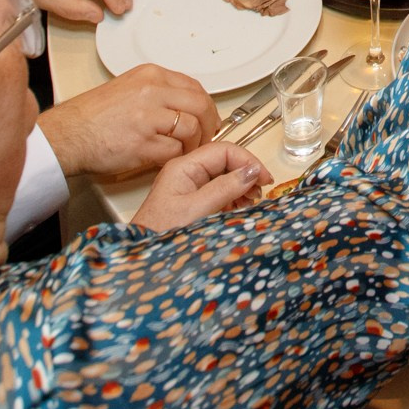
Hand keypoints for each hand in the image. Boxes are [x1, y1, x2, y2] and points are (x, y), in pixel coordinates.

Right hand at [38, 63, 215, 178]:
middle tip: (207, 135)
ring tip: (187, 150)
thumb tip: (184, 105)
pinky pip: (174, 151)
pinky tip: (169, 158)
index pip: (194, 86)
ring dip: (194, 144)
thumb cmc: (91, 116)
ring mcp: (148, 117)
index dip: (206, 105)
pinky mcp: (143, 143)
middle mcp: (152, 91)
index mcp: (150, 75)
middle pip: (200, 105)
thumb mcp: (128, 88)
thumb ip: (157, 92)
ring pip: (191, 128)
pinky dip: (176, 157)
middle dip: (209, 124)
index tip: (209, 116)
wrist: (67, 134)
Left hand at [132, 141, 269, 231]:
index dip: (247, 161)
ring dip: (241, 186)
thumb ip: (225, 188)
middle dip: (245, 174)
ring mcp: (189, 187)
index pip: (223, 150)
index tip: (264, 178)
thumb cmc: (163, 233)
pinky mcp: (192, 201)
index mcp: (184, 167)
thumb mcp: (197, 209)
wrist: (144, 258)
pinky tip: (240, 207)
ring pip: (224, 176)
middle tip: (259, 192)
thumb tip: (252, 171)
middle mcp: (186, 172)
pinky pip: (219, 191)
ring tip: (250, 202)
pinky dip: (233, 197)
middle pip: (225, 161)